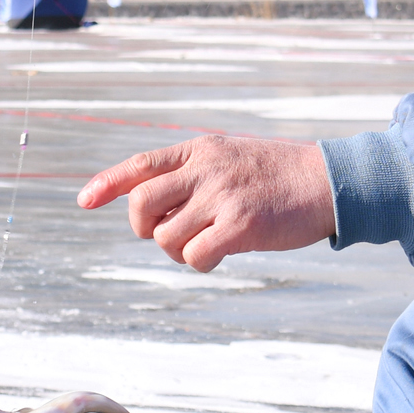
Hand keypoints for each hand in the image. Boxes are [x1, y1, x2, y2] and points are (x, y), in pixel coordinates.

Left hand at [77, 134, 336, 271]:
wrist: (329, 180)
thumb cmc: (279, 174)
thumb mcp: (230, 156)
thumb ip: (193, 172)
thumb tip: (153, 205)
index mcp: (199, 149)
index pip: (140, 165)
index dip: (107, 183)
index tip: (84, 201)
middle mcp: (205, 168)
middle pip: (141, 204)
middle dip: (143, 228)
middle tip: (166, 234)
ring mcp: (222, 195)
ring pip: (166, 237)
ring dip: (176, 251)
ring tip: (202, 246)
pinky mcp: (241, 224)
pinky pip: (195, 256)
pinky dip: (200, 263)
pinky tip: (220, 255)